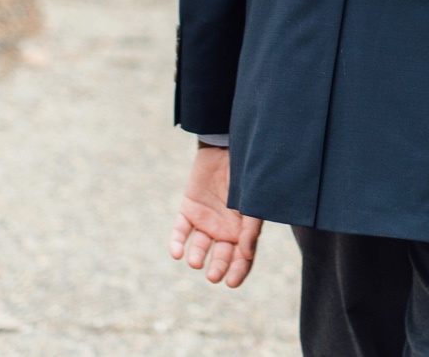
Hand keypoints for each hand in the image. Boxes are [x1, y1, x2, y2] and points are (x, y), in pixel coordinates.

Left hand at [169, 145, 262, 286]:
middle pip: (221, 256)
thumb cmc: (248, 173)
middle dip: (217, 267)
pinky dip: (177, 242)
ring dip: (196, 256)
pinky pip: (180, 230)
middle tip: (213, 275)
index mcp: (244, 229)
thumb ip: (250, 228)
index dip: (238, 272)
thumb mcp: (253, 202)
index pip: (242, 259)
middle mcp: (225, 229)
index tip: (230, 283)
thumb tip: (245, 255)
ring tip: (195, 261)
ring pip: (199, 246)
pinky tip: (176, 252)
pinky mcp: (188, 209)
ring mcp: (206, 220)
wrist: (228, 144)